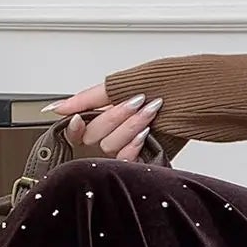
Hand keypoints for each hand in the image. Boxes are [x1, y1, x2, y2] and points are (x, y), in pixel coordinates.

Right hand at [43, 83, 163, 160]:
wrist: (189, 95)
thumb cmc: (157, 87)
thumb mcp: (118, 86)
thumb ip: (87, 98)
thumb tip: (57, 108)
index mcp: (99, 118)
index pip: (74, 131)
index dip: (74, 128)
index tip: (79, 119)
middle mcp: (107, 137)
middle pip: (93, 136)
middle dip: (115, 116)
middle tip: (135, 100)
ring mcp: (121, 151)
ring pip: (109, 146)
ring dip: (129, 126)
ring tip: (149, 108)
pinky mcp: (137, 160)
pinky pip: (126, 160)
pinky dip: (134, 145)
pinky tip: (145, 133)